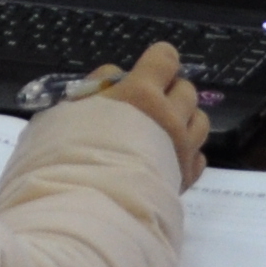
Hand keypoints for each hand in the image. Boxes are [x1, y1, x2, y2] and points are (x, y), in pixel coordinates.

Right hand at [79, 42, 210, 186]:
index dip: (157, 62)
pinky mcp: (187, 178)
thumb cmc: (68, 157)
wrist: (90, 208)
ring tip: (164, 132)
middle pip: (186, 89)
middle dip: (171, 92)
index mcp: (140, 93)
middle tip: (150, 106)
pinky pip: (198, 157)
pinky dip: (188, 155)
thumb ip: (89, 93)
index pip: (164, 58)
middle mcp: (168, 116)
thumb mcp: (65, 113)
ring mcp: (182, 148)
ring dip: (185, 120)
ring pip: (200, 120)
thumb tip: (106, 82)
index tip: (145, 72)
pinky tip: (169, 162)